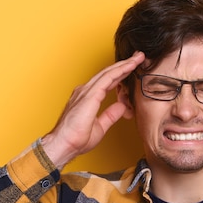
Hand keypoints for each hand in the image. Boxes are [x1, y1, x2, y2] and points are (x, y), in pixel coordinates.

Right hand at [41, 51, 144, 168]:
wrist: (64, 145)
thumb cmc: (76, 139)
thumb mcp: (100, 126)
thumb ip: (110, 115)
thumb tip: (121, 106)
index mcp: (88, 98)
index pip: (107, 82)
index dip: (120, 74)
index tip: (132, 69)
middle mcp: (85, 92)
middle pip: (109, 74)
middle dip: (124, 65)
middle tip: (138, 57)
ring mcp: (86, 92)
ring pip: (109, 73)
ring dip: (124, 65)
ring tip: (137, 58)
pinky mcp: (89, 95)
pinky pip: (107, 79)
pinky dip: (119, 71)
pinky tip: (129, 66)